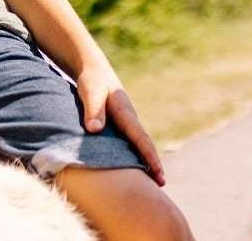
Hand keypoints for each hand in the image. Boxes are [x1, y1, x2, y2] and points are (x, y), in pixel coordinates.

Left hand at [75, 67, 165, 185]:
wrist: (93, 68)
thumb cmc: (91, 80)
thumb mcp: (90, 92)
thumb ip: (93, 110)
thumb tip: (95, 130)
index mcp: (125, 113)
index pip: (141, 139)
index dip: (150, 157)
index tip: (158, 173)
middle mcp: (129, 119)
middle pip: (144, 144)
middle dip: (153, 163)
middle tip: (161, 184)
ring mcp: (125, 121)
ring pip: (138, 144)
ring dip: (145, 160)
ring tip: (151, 180)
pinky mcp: (118, 123)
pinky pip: (129, 141)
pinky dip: (135, 153)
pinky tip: (133, 164)